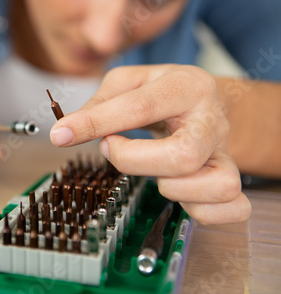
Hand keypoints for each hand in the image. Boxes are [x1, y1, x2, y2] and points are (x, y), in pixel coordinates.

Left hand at [49, 64, 250, 224]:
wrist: (206, 101)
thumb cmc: (162, 92)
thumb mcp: (128, 82)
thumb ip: (99, 103)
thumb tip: (67, 131)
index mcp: (186, 86)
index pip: (138, 108)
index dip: (95, 124)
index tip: (61, 135)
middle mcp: (212, 120)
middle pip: (182, 156)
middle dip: (134, 161)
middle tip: (115, 148)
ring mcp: (225, 153)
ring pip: (216, 185)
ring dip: (171, 188)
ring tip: (153, 172)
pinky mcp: (232, 178)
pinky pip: (233, 209)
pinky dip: (200, 210)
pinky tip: (178, 193)